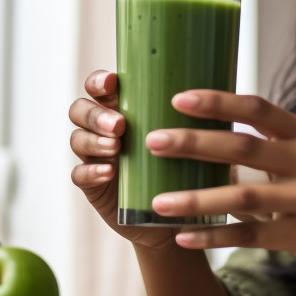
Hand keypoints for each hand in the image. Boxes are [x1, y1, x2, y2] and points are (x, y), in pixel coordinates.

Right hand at [67, 70, 178, 249]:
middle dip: (96, 114)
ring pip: (77, 139)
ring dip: (93, 141)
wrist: (178, 215)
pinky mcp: (93, 185)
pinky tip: (108, 172)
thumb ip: (190, 114)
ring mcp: (96, 156)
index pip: (99, 86)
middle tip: (120, 126)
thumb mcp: (189, 136)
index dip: (98, 81)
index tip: (112, 82)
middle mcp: (104, 128)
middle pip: (81, 110)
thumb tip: (218, 90)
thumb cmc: (185, 167)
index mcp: (124, 108)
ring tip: (115, 149)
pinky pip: (79, 175)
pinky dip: (90, 172)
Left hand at [144, 90, 295, 284]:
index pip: (258, 109)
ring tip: (156, 201)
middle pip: (241, 148)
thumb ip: (277, 145)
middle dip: (192, 143)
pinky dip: (213, 237)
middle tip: (152, 139)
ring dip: (194, 199)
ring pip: (241, 197)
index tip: (179, 98)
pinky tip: (182, 238)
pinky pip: (249, 237)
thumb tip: (219, 134)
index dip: (217, 101)